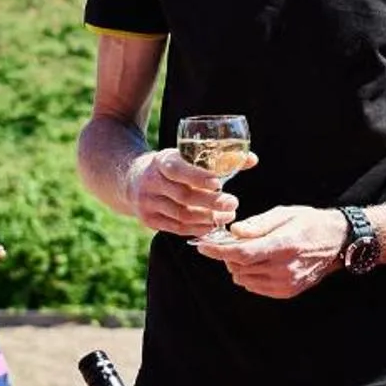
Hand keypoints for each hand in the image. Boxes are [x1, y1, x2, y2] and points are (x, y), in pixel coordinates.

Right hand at [126, 147, 256, 237]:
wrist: (132, 179)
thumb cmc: (171, 167)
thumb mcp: (185, 156)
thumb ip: (219, 159)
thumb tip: (253, 159)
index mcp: (161, 161)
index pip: (178, 170)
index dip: (198, 177)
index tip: (219, 183)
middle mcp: (151, 182)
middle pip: (184, 196)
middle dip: (211, 202)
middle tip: (233, 204)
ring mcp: (147, 203)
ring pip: (181, 215)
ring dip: (207, 218)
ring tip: (227, 216)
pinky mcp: (148, 219)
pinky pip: (176, 228)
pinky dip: (196, 229)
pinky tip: (211, 226)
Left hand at [194, 205, 345, 298]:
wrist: (337, 242)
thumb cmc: (309, 223)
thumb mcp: (283, 214)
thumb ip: (257, 225)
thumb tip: (234, 232)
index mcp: (282, 245)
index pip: (241, 253)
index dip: (217, 251)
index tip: (201, 246)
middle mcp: (284, 268)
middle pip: (239, 267)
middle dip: (227, 255)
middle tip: (228, 243)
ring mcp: (286, 283)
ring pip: (244, 279)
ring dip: (237, 266)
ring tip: (246, 251)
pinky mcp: (287, 291)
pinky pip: (255, 287)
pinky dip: (249, 276)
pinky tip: (257, 263)